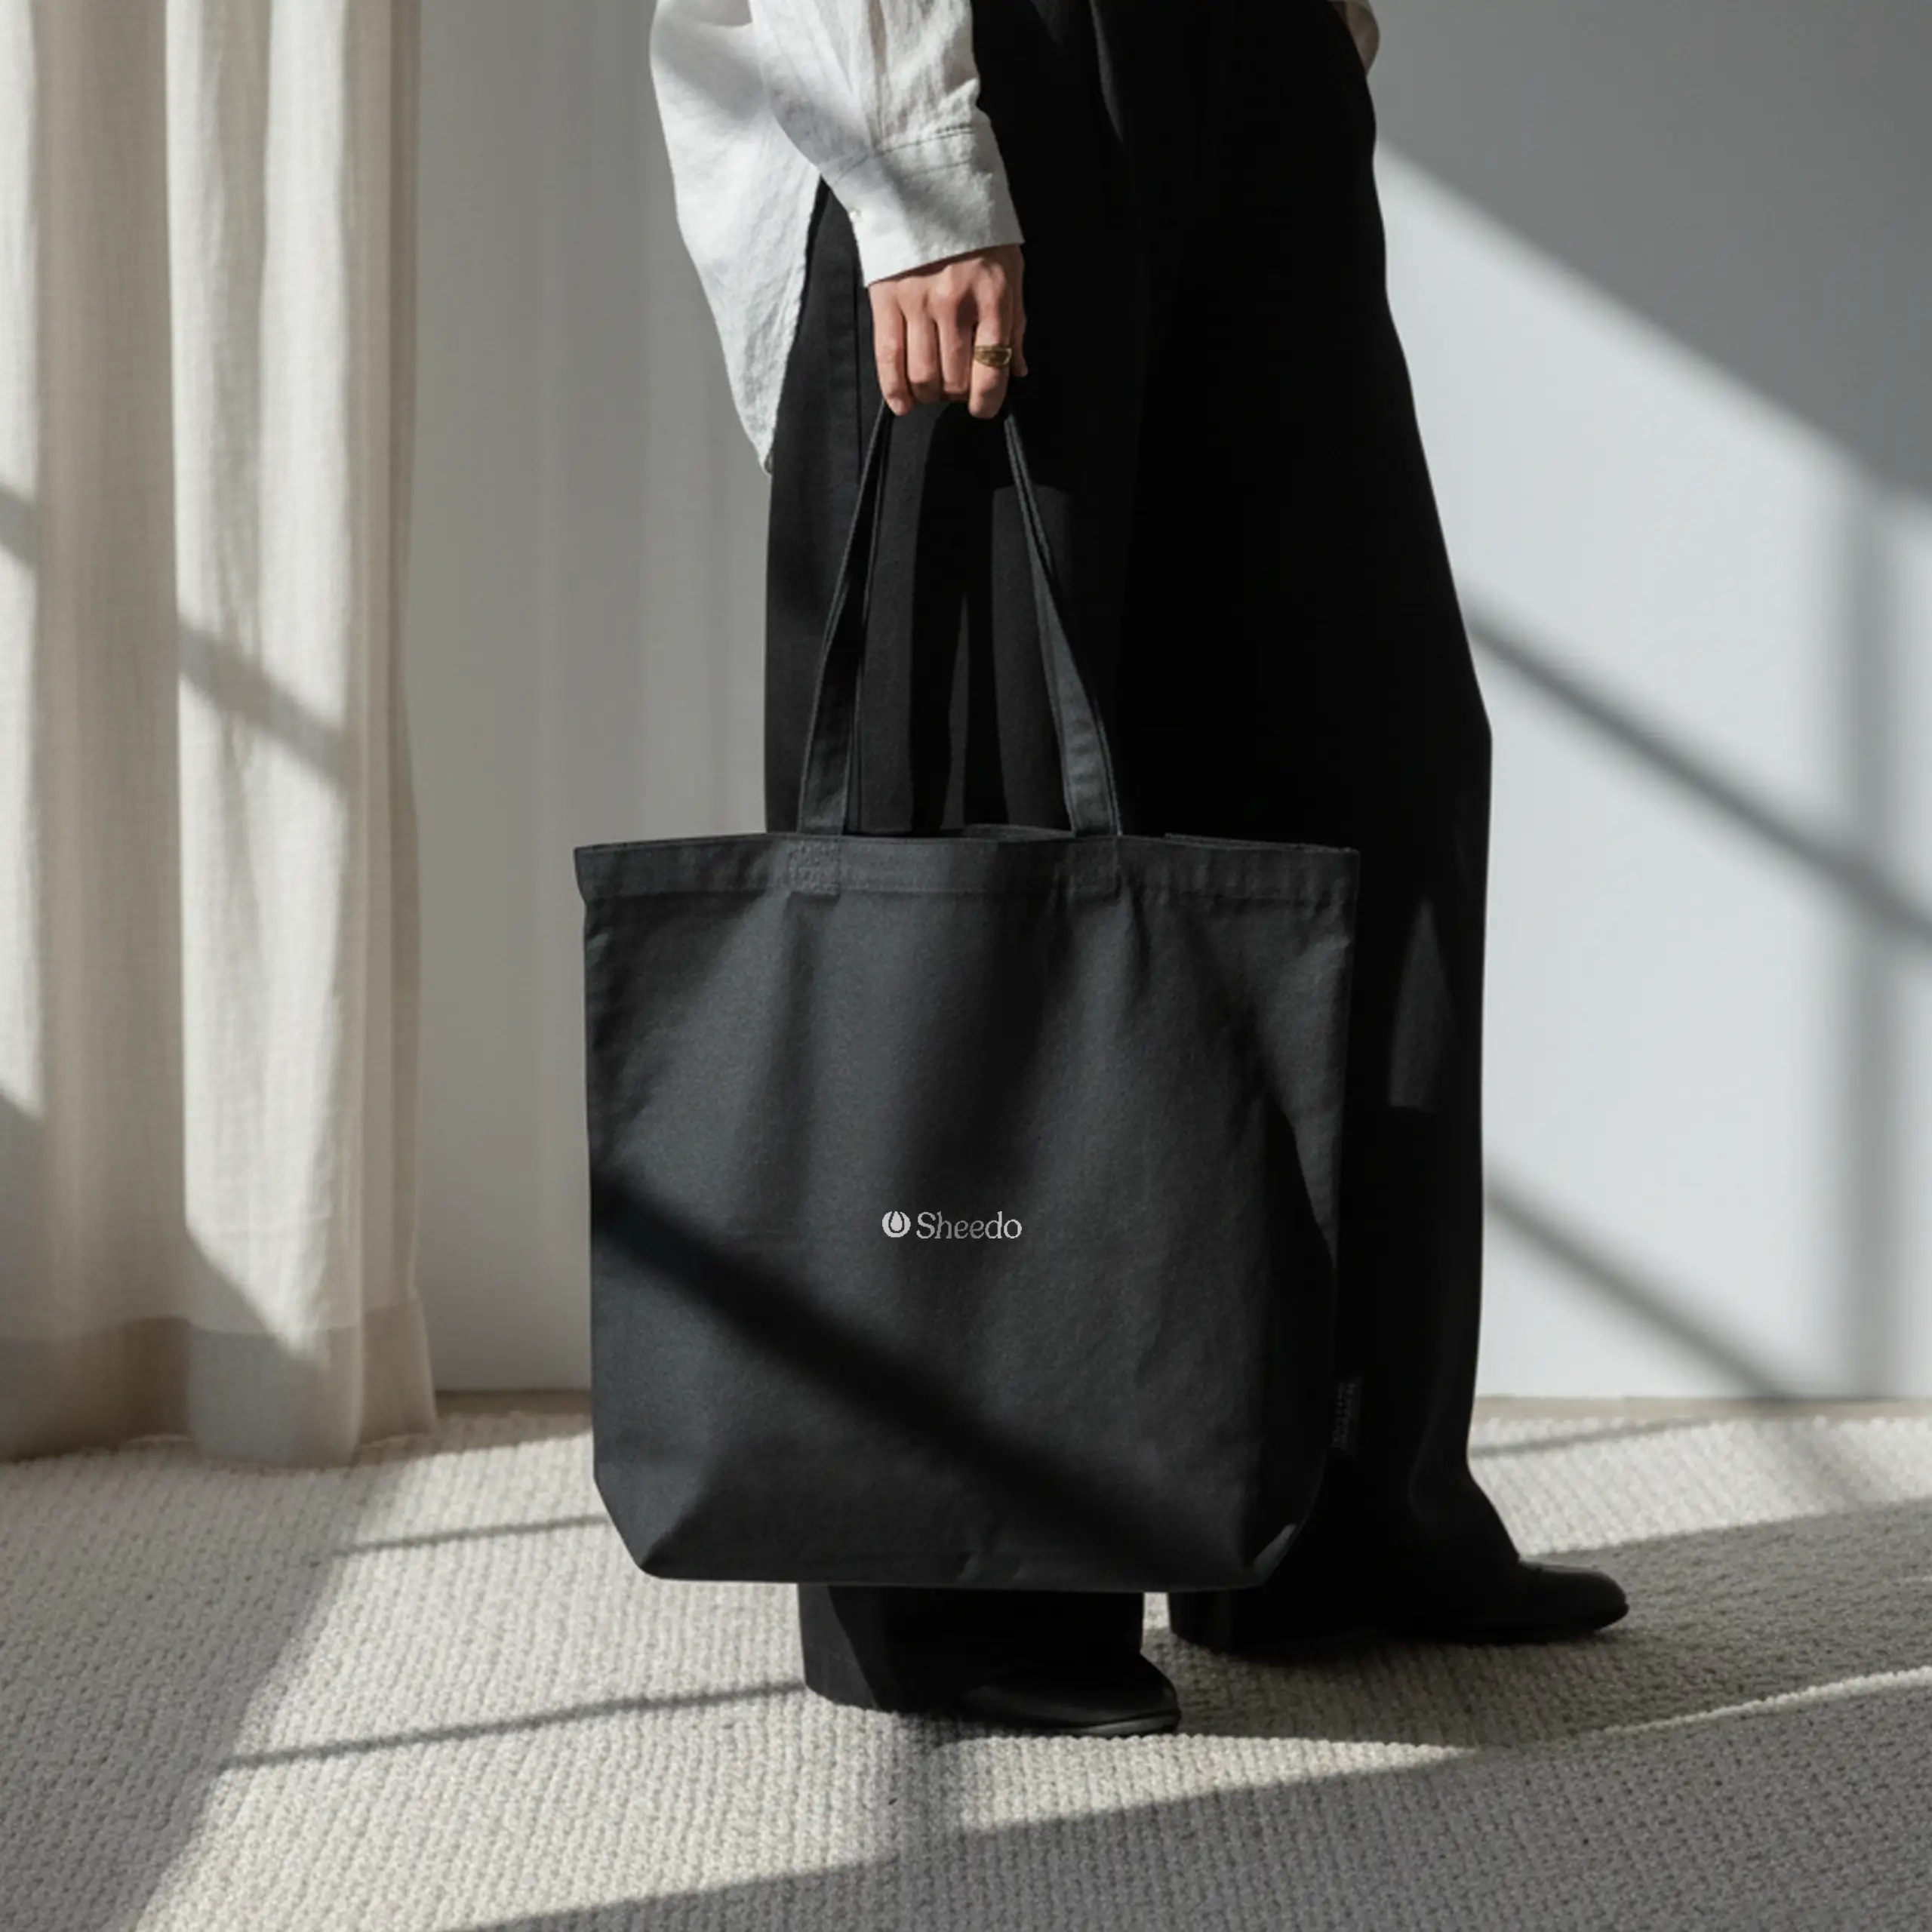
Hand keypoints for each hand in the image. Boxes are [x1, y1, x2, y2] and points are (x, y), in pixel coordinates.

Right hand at [868, 244, 1028, 420]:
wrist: (928, 184)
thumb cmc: (977, 232)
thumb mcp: (1010, 270)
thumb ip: (1014, 323)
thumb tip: (1017, 370)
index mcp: (993, 298)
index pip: (992, 370)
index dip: (988, 402)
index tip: (983, 408)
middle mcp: (956, 304)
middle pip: (954, 380)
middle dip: (957, 394)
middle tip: (956, 386)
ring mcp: (918, 303)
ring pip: (922, 376)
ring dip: (929, 393)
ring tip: (932, 387)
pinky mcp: (886, 300)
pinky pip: (888, 359)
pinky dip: (895, 390)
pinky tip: (903, 403)